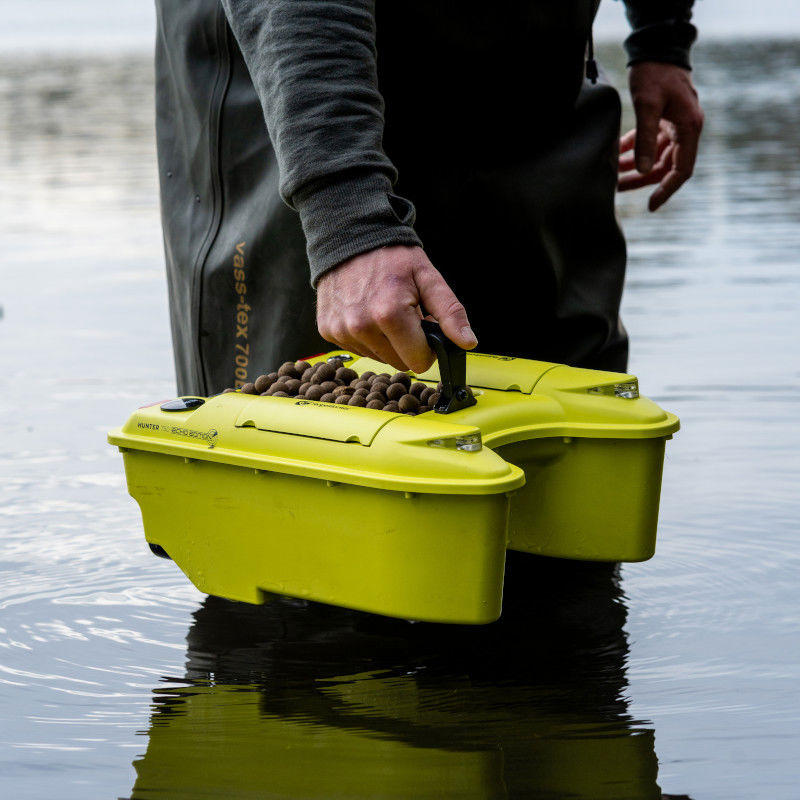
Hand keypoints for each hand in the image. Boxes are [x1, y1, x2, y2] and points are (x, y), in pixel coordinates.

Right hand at [316, 245, 476, 373]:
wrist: (349, 237)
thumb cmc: (391, 256)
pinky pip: (358, 350)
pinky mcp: (328, 331)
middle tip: (404, 314)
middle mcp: (361, 326)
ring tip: (383, 310)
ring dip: (386, 341)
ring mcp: (341, 330)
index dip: (427, 346)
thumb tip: (467, 342)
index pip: (419, 362)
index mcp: (390, 314)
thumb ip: (451, 312)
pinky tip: (365, 312)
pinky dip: (366, 337)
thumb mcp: (428, 278)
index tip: (423, 324)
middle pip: (399, 363)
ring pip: (379, 359)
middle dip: (407, 344)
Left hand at [618, 62, 703, 210]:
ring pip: (656, 156)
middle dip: (643, 179)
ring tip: (614, 176)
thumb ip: (645, 139)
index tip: (651, 205)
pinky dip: (635, 150)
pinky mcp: (664, 119)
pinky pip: (650, 142)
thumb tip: (644, 170)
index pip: (682, 169)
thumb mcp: (647, 106)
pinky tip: (617, 156)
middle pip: (666, 165)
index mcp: (689, 128)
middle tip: (618, 188)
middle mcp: (686, 129)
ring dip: (637, 166)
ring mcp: (675, 124)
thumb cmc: (654, 74)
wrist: (656, 49)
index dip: (667, 189)